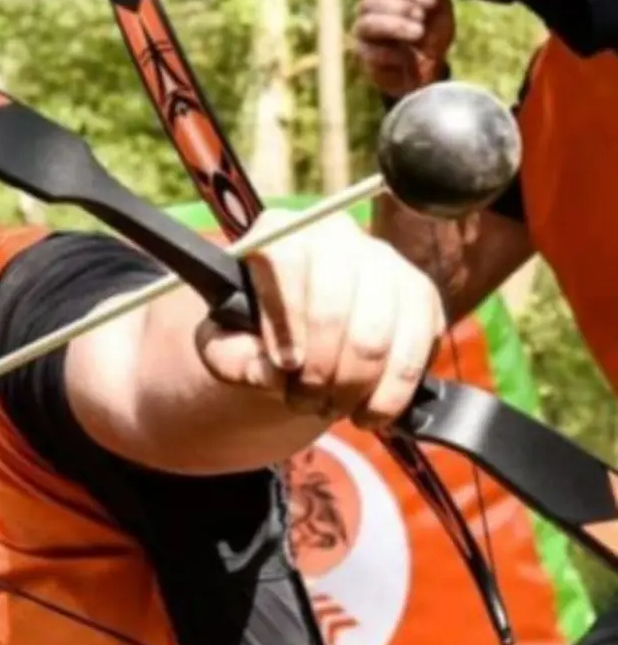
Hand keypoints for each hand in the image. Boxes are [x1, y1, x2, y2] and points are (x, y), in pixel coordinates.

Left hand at [196, 210, 445, 429]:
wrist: (300, 342)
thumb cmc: (255, 337)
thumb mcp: (223, 346)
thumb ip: (228, 357)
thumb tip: (267, 370)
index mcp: (280, 233)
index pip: (289, 261)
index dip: (286, 320)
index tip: (284, 366)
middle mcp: (338, 234)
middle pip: (336, 305)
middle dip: (319, 368)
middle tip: (304, 401)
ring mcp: (386, 261)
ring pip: (377, 334)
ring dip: (352, 387)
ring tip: (331, 409)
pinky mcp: (421, 294)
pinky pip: (419, 349)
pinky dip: (392, 393)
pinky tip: (369, 412)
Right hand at [352, 0, 454, 98]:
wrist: (430, 67)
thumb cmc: (434, 30)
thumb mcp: (440, 9)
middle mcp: (368, 11)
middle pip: (368, 2)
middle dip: (398, 7)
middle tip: (421, 15)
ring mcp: (363, 35)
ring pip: (366, 24)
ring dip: (394, 26)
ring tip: (418, 33)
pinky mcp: (365, 58)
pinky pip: (370, 52)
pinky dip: (392, 53)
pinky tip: (408, 56)